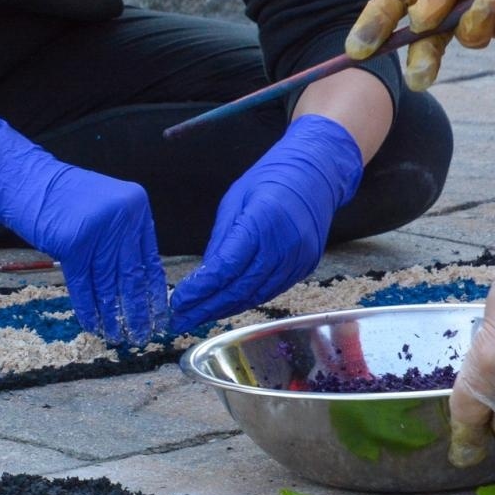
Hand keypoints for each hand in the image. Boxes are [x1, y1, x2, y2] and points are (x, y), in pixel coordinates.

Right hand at [0, 116, 166, 343]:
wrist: (28, 180)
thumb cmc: (64, 196)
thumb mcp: (104, 208)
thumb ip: (123, 237)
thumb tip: (137, 282)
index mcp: (136, 206)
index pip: (149, 258)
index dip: (153, 291)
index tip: (159, 316)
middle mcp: (122, 217)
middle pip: (132, 274)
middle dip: (137, 310)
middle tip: (142, 335)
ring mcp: (98, 230)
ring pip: (109, 283)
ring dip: (113, 315)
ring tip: (119, 337)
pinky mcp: (73, 244)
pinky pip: (84, 284)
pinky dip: (88, 307)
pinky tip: (94, 325)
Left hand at [168, 115, 362, 332]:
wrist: (315, 175)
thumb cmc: (269, 180)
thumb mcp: (234, 201)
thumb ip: (220, 240)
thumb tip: (202, 276)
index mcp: (262, 222)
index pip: (226, 267)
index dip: (201, 289)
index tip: (179, 302)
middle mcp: (284, 245)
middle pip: (241, 288)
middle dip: (208, 307)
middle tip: (182, 319)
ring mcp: (299, 259)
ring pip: (257, 295)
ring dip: (226, 309)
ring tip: (199, 316)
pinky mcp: (306, 266)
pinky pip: (272, 290)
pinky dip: (247, 300)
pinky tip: (228, 305)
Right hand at [345, 0, 494, 89]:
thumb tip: (420, 20)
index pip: (394, 4)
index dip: (374, 26)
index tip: (358, 48)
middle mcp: (452, 2)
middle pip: (425, 39)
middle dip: (421, 58)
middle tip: (419, 77)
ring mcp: (483, 18)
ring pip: (468, 40)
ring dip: (476, 23)